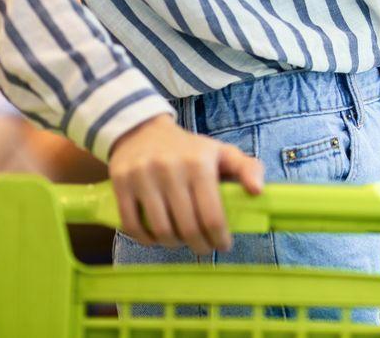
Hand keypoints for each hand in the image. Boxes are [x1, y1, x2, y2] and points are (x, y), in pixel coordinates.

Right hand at [108, 114, 263, 254]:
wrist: (143, 131)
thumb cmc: (189, 149)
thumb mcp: (222, 152)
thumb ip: (248, 168)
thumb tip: (258, 191)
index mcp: (199, 164)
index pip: (212, 216)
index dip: (219, 238)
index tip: (223, 245)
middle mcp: (170, 169)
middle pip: (186, 227)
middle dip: (199, 245)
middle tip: (203, 248)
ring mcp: (143, 176)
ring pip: (160, 230)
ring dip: (173, 244)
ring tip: (181, 242)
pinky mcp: (120, 183)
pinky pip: (131, 224)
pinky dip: (145, 239)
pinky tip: (156, 238)